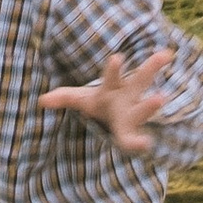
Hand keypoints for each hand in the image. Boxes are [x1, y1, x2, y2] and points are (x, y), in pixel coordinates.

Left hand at [40, 47, 173, 157]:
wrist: (119, 119)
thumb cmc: (100, 105)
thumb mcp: (82, 100)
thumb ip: (64, 97)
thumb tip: (41, 100)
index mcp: (112, 87)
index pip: (112, 76)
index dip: (114, 68)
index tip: (117, 58)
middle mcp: (127, 97)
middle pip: (139, 81)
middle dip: (149, 70)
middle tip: (161, 57)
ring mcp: (134, 114)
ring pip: (143, 108)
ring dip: (150, 105)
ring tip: (162, 99)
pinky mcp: (134, 133)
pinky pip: (135, 138)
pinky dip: (138, 143)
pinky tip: (145, 145)